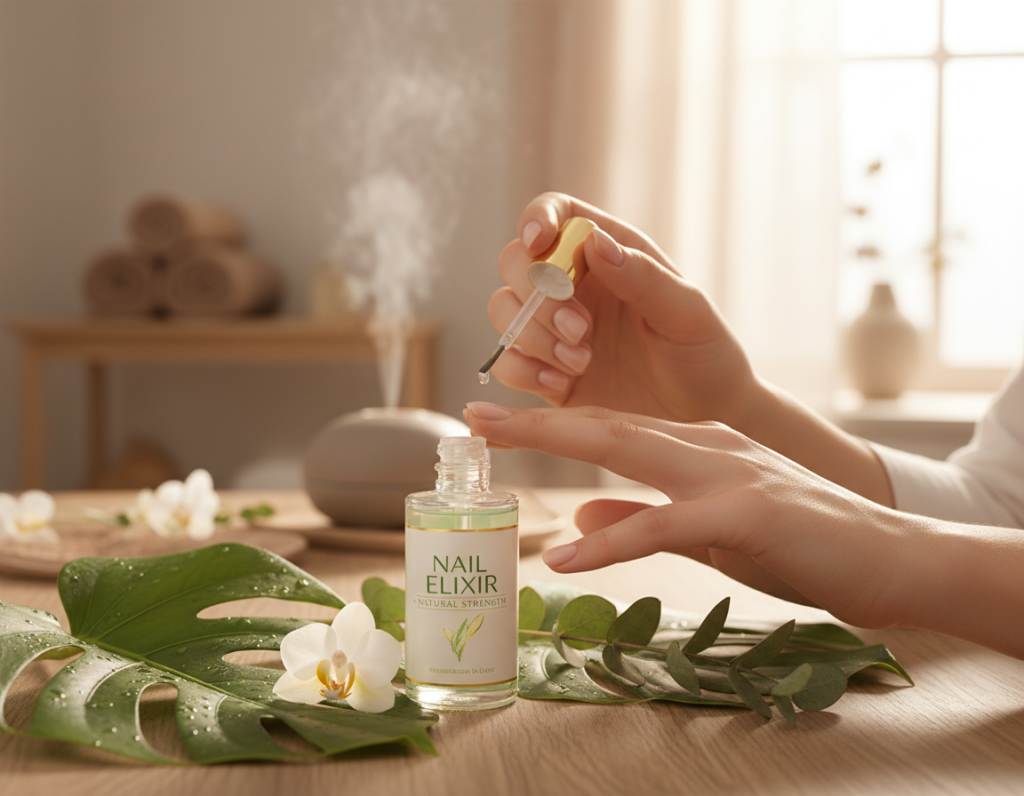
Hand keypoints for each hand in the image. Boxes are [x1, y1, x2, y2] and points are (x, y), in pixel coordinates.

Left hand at [464, 401, 913, 630]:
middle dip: (537, 418)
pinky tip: (565, 554)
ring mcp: (727, 473)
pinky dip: (612, 538)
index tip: (496, 421)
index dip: (551, 422)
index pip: (613, 427)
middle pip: (607, 423)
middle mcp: (706, 446)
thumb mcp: (708, 530)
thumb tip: (577, 515)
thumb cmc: (801, 543)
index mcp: (698, 447)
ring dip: (557, 441)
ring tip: (495, 443)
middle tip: (473, 416)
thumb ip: (643, 517)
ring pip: (628, 449)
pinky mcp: (747, 513)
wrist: (890, 558)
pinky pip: (665, 525)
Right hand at [486, 192, 895, 506]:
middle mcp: (574, 286)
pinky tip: (562, 384)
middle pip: (516, 262)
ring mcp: (554, 330)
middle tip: (579, 328)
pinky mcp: (545, 372)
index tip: (537, 240)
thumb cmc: (706, 356)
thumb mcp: (688, 313)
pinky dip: (523, 371)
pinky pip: (506, 361)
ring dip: (532, 335)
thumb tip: (594, 241)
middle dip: (537, 293)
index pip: (557, 214)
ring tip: (580, 362)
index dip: (538, 218)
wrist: (703, 419)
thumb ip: (643, 276)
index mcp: (610, 254)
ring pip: (504, 310)